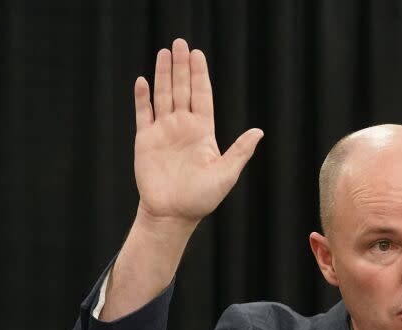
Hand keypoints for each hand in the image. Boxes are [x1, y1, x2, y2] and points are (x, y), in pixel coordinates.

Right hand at [132, 38, 262, 227]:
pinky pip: (143, 113)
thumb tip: (259, 132)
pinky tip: (143, 81)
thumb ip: (240, 151)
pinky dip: (142, 97)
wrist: (172, 214)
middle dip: (181, 67)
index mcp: (203, 132)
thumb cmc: (201, 198)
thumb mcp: (226, 174)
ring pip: (163, 96)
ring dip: (163, 74)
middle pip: (182, 90)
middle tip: (181, 43)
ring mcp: (164, 132)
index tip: (198, 55)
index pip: (202, 96)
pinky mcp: (145, 140)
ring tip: (164, 52)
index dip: (199, 75)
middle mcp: (183, 127)